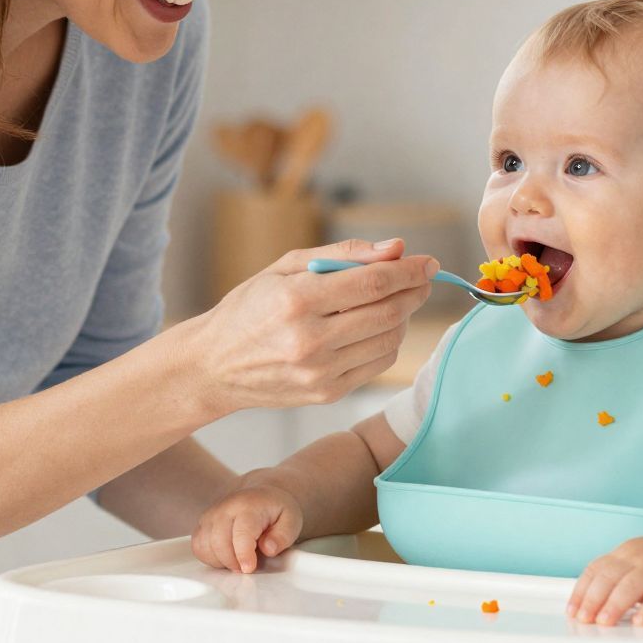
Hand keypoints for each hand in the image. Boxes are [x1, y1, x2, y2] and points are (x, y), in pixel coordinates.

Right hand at [188, 238, 436, 415]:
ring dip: (404, 316)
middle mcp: (309, 340)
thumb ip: (342, 255)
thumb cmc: (250, 308)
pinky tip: (377, 327)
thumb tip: (395, 248)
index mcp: (295, 300)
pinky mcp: (327, 393)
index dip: (408, 270)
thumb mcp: (285, 266)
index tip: (428, 261)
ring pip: (389, 339)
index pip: (372, 283)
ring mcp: (319, 372)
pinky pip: (378, 363)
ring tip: (396, 300)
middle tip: (423, 277)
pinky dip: (388, 341)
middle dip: (415, 290)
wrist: (214, 366)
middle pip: (388, 312)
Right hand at [192, 480, 305, 573]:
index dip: (243, 554)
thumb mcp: (291, 521)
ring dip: (221, 561)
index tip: (249, 568)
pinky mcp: (202, 525)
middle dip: (233, 562)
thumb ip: (283, 536)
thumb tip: (268, 548)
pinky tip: (226, 555)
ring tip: (239, 557)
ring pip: (204, 547)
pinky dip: (210, 558)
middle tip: (249, 566)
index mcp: (248, 506)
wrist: (261, 496)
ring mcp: (210, 516)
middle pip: (218, 542)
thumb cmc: (275, 510)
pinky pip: (198, 548)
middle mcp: (224, 509)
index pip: (240, 532)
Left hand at [568, 536, 642, 626]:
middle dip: (594, 599)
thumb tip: (586, 603)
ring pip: (632, 585)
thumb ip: (614, 577)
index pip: (596, 569)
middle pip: (610, 576)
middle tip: (585, 619)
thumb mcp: (635, 562)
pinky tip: (641, 622)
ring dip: (615, 604)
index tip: (573, 611)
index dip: (582, 591)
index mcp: (625, 553)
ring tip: (605, 622)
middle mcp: (640, 558)